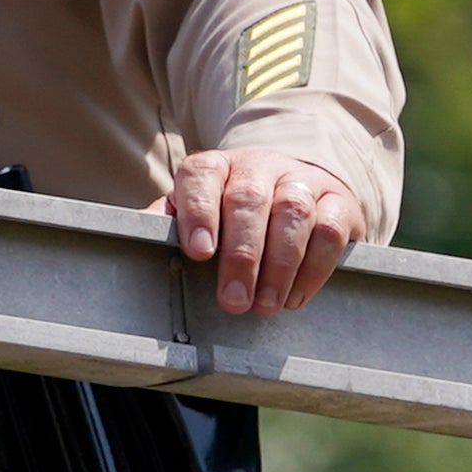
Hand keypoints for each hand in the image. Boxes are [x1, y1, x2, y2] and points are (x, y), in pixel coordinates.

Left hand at [159, 149, 365, 315]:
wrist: (294, 184)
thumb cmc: (230, 211)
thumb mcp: (196, 211)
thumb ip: (168, 225)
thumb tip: (131, 243)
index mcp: (215, 167)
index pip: (201, 177)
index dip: (199, 213)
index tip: (198, 253)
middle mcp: (258, 166)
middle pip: (249, 200)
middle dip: (241, 256)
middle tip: (233, 301)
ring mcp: (301, 180)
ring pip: (293, 214)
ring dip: (279, 266)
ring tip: (265, 306)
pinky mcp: (339, 202)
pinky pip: (330, 230)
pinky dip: (314, 268)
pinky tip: (295, 297)